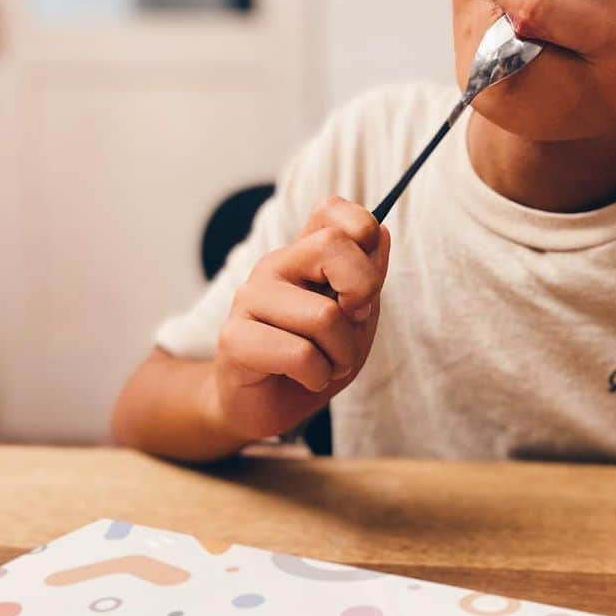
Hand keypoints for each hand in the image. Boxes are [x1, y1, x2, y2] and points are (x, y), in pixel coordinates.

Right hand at [211, 197, 389, 439]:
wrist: (268, 407)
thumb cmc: (315, 359)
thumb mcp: (357, 319)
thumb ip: (368, 278)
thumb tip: (382, 233)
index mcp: (304, 253)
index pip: (333, 208)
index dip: (363, 232)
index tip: (364, 282)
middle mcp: (274, 265)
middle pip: (333, 245)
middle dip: (362, 294)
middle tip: (352, 326)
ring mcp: (250, 297)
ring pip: (324, 315)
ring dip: (342, 354)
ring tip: (327, 363)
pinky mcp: (234, 337)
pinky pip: (301, 354)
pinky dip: (318, 375)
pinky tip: (305, 378)